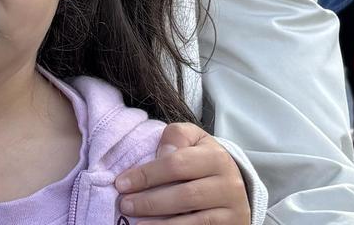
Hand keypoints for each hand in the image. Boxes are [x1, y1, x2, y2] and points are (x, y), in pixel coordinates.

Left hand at [113, 122, 249, 223]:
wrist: (232, 187)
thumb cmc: (203, 161)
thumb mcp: (193, 141)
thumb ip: (176, 138)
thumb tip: (162, 153)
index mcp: (216, 156)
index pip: (176, 164)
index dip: (146, 175)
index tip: (121, 183)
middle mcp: (228, 183)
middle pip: (184, 194)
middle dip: (149, 201)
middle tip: (125, 205)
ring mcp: (232, 208)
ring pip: (192, 218)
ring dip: (159, 223)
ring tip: (136, 223)